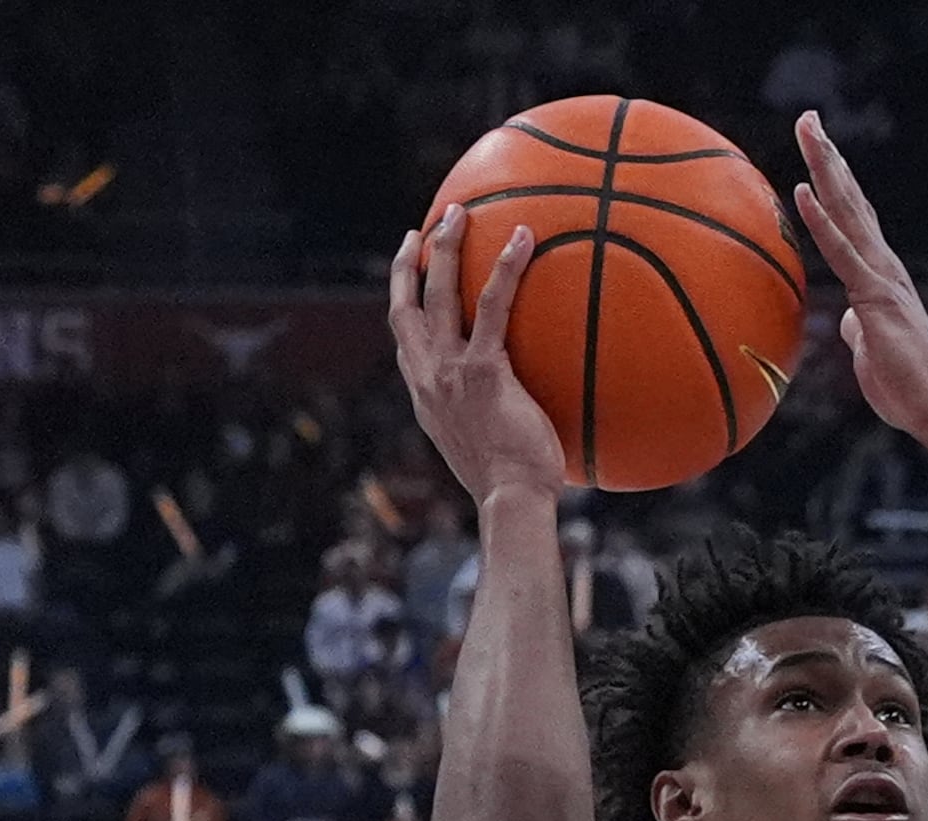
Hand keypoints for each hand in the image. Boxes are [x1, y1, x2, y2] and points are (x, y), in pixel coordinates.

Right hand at [387, 203, 565, 503]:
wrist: (510, 501)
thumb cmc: (512, 485)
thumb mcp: (486, 447)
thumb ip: (488, 417)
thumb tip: (518, 410)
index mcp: (424, 395)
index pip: (405, 337)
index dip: (403, 300)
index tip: (410, 272)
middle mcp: (426, 378)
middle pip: (406, 305)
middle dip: (412, 261)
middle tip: (426, 228)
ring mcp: (449, 372)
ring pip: (438, 294)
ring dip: (447, 248)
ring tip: (461, 213)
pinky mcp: (481, 370)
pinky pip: (491, 306)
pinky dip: (505, 268)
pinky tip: (524, 239)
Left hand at [792, 116, 927, 452]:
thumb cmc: (906, 390)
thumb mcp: (870, 351)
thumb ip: (859, 328)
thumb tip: (847, 319)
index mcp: (881, 276)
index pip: (854, 219)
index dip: (835, 182)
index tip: (819, 149)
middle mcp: (884, 266)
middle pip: (852, 200)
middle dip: (828, 157)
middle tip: (809, 118)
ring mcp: (881, 278)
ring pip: (848, 212)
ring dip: (825, 169)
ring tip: (808, 131)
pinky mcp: (875, 297)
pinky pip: (842, 253)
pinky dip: (822, 222)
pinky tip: (803, 191)